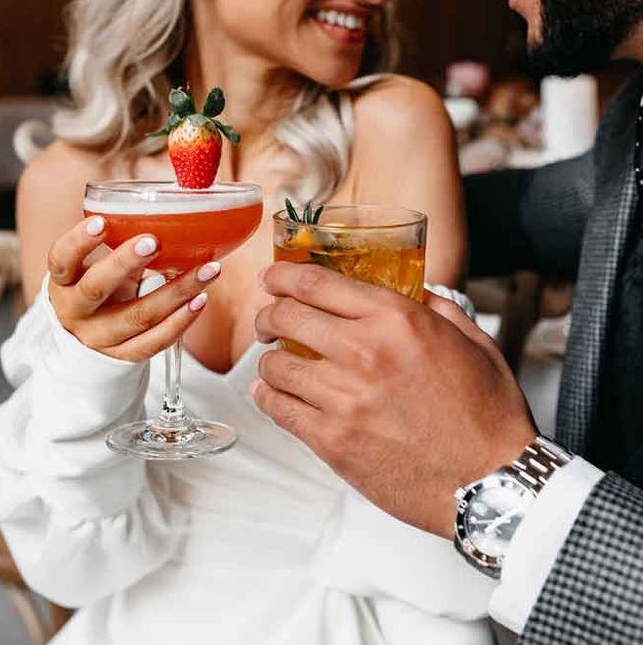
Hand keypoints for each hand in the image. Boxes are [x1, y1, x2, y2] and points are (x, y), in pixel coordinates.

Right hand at [47, 215, 220, 361]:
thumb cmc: (99, 287)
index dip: (79, 242)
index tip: (102, 221)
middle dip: (126, 263)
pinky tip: (200, 301)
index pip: (60, 260)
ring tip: (208, 269)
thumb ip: (118, 241)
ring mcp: (99, 339)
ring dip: (177, 292)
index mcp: (63, 283)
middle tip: (154, 241)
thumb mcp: (94, 265)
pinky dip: (180, 321)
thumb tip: (165, 207)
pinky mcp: (123, 356)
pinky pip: (154, 343)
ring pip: (138, 317)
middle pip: (96, 290)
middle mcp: (75, 313)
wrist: (87, 340)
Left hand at [251, 262, 536, 538]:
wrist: (492, 484)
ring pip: (275, 365)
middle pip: (285, 317)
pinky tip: (273, 394)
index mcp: (396, 320)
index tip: (272, 279)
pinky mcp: (332, 441)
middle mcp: (364, 352)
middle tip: (268, 323)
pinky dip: (268, 397)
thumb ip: (436, 309)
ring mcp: (343, 398)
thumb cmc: (487, 416)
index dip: (282, 277)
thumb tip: (413, 292)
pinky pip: (278, 409)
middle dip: (268, 316)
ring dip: (270, 360)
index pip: (315, 283)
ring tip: (277, 363)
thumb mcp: (473, 343)